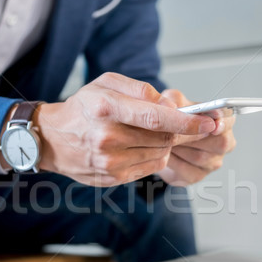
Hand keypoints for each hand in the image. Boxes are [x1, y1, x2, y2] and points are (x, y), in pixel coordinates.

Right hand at [33, 73, 216, 185]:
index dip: (187, 122)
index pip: (157, 118)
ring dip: (163, 144)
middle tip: (180, 125)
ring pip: (159, 154)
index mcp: (107, 108)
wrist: (52, 139)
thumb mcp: (105, 84)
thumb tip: (169, 106)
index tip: (208, 122)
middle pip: (162, 138)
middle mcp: (107, 137)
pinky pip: (149, 168)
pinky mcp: (112, 178)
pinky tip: (138, 147)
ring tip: (147, 134)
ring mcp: (109, 161)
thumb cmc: (82, 108)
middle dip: (178, 131)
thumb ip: (139, 89)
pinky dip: (153, 156)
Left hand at [157, 89, 236, 185]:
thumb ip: (175, 99)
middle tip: (174, 131)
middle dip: (194, 136)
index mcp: (222, 122)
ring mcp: (212, 162)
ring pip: (200, 157)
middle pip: (219, 142)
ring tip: (164, 141)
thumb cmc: (170, 120)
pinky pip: (188, 171)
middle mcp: (222, 143)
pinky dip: (173, 162)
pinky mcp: (197, 176)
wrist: (155, 143)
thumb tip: (176, 105)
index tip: (214, 123)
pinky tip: (165, 154)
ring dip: (180, 148)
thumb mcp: (170, 103)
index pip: (229, 121)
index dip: (223, 122)